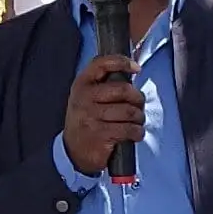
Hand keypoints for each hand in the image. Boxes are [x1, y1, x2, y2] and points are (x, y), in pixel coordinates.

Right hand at [62, 51, 144, 176]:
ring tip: (137, 121)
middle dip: (138, 98)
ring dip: (139, 117)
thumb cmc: (85, 121)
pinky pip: (129, 129)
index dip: (122, 62)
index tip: (136, 68)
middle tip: (139, 105)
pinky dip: (137, 132)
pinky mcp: (100, 134)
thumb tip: (131, 71)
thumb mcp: (86, 97)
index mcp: (81, 85)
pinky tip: (135, 133)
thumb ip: (103, 83)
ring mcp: (91, 117)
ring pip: (129, 111)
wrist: (73, 151)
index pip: (102, 64)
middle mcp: (84, 98)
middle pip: (123, 89)